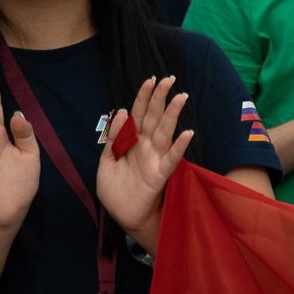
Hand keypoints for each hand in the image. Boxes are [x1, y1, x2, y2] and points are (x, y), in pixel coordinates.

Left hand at [96, 76, 194, 240]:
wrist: (121, 214)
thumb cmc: (115, 188)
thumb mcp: (106, 161)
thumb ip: (114, 139)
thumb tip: (123, 113)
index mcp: (132, 141)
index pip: (139, 114)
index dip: (144, 98)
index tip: (151, 80)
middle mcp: (146, 146)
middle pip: (154, 117)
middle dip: (160, 98)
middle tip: (169, 80)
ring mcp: (155, 158)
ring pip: (164, 132)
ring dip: (172, 114)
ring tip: (180, 97)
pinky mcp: (160, 174)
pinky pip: (171, 158)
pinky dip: (179, 146)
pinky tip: (187, 133)